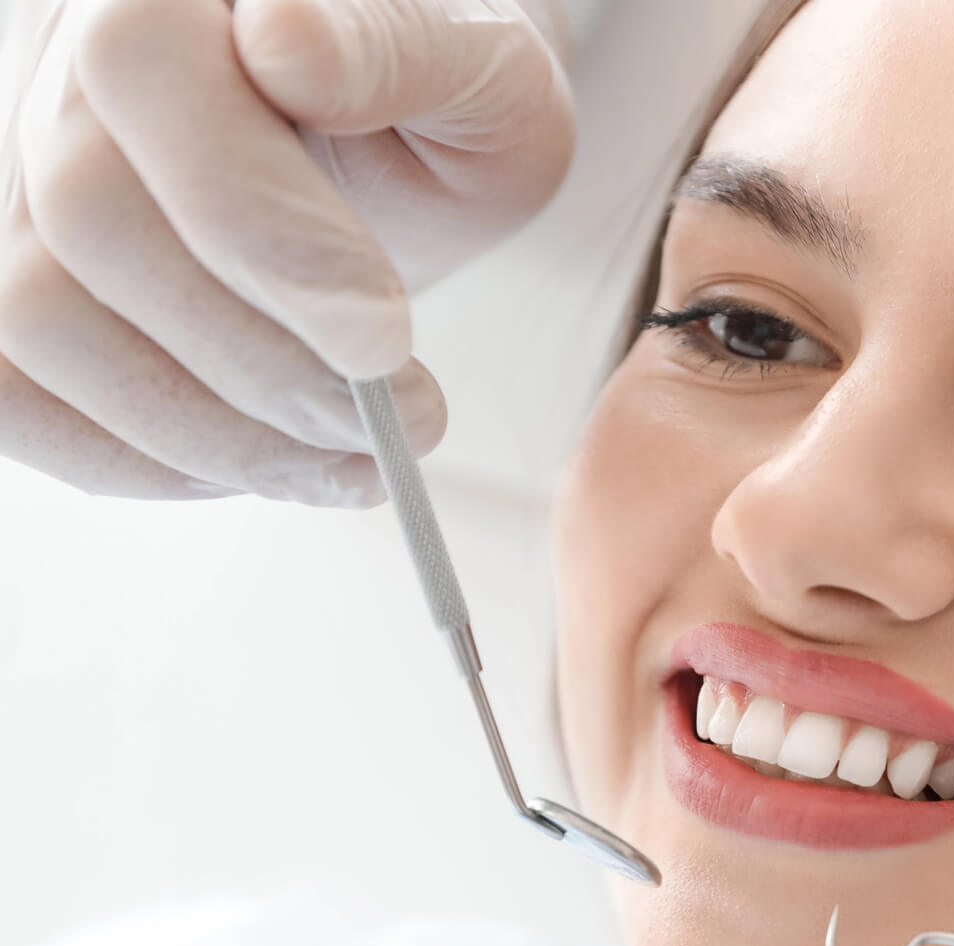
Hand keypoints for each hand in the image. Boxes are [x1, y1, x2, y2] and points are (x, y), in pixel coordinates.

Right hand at [0, 0, 573, 504]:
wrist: (405, 138)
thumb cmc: (446, 97)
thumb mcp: (478, 60)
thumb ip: (398, 51)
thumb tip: (286, 41)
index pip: (145, 75)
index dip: (264, 233)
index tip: (387, 341)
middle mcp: (67, 66)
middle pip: (89, 224)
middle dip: (262, 363)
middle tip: (405, 421)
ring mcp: (27, 177)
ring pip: (39, 324)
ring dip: (212, 434)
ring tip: (353, 461)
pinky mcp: (32, 280)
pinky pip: (15, 396)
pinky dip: (135, 462)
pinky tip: (261, 467)